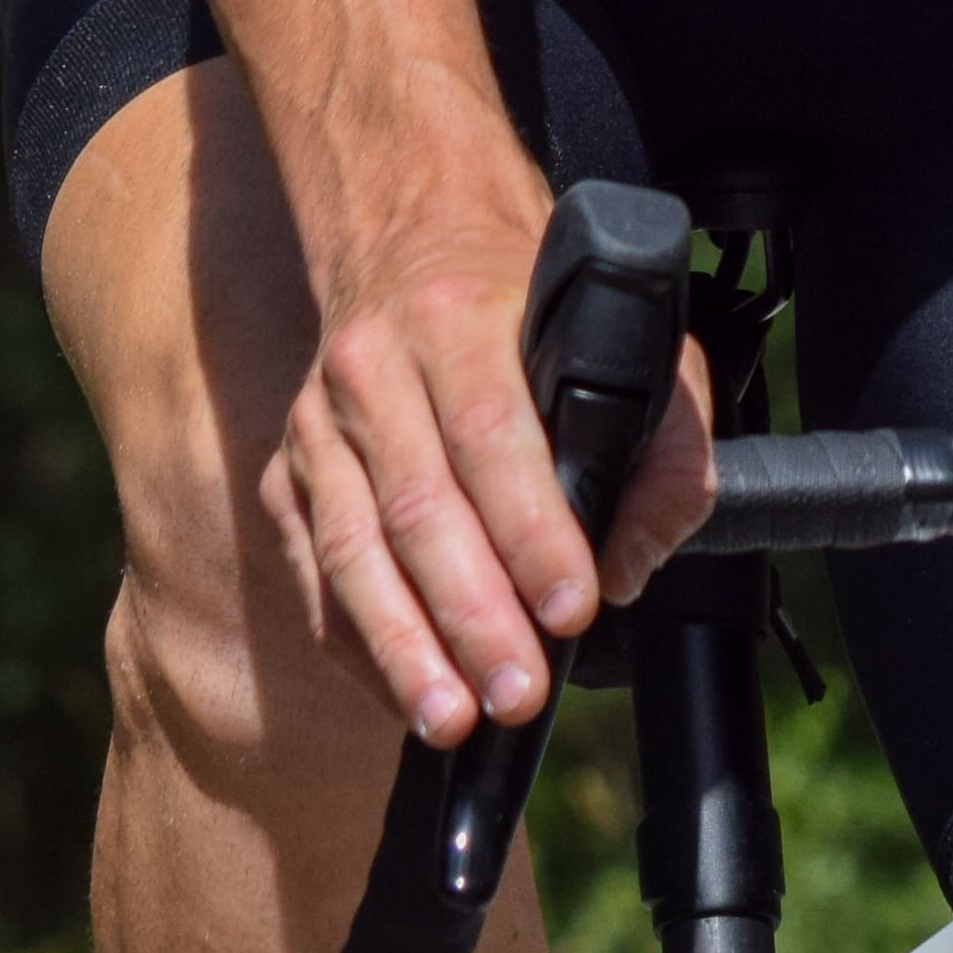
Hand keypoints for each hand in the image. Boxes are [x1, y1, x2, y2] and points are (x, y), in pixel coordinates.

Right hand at [260, 154, 716, 743]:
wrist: (408, 232)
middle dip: (473, 615)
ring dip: (405, 647)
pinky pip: (316, 573)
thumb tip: (634, 561)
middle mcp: (376, 371)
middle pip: (419, 509)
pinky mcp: (288, 473)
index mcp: (460, 322)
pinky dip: (358, 643)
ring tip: (453, 719)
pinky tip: (403, 695)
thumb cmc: (531, 306)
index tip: (572, 607)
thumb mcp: (631, 337)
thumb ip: (663, 444)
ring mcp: (320, 426)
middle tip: (520, 693)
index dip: (532, 530)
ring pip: (353, 550)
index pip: (493, 434)